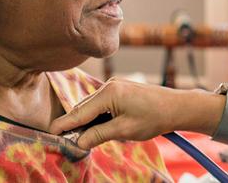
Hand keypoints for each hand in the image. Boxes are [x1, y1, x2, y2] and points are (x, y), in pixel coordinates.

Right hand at [48, 78, 220, 148]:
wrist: (177, 106)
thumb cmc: (154, 117)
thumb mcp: (124, 130)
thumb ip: (99, 135)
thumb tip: (79, 142)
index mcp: (109, 93)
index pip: (79, 112)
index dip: (64, 125)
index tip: (50, 133)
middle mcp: (109, 85)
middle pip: (83, 108)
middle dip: (73, 124)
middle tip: (62, 140)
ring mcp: (115, 86)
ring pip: (91, 106)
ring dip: (85, 121)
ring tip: (78, 137)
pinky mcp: (120, 90)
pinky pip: (101, 103)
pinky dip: (96, 115)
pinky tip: (95, 128)